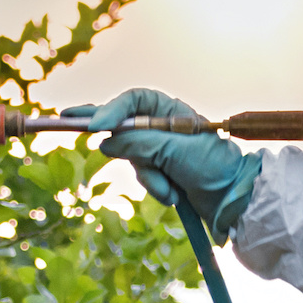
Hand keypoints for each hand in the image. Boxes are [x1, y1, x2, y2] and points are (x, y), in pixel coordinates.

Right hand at [88, 88, 262, 244]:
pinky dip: (156, 187)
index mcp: (171, 111)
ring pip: (132, 158)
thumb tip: (106, 141)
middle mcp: (164, 128)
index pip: (134, 102)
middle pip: (124, 126)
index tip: (94, 126)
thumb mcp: (173, 150)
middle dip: (112, 134)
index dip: (111, 110)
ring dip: (150, 176)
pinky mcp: (163, 174)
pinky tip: (175, 195)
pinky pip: (144, 178)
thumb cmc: (212, 166)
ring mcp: (162, 152)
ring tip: (171, 187)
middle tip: (67, 118)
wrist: (235, 200)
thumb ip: (138, 142)